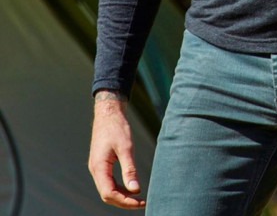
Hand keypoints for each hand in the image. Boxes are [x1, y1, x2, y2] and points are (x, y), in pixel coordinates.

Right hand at [88, 91, 145, 209]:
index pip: (109, 194)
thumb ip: (129, 169)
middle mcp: (95, 170)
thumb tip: (135, 189)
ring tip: (139, 198)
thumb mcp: (126, 148)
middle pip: (107, 195)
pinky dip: (119, 187)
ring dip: (122, 195)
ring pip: (108, 189)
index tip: (140, 203)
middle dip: (124, 202)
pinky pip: (109, 181)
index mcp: (99, 167)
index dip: (124, 201)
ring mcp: (97, 167)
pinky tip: (131, 186)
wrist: (108, 113)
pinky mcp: (101, 164)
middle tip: (142, 203)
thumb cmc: (117, 127)